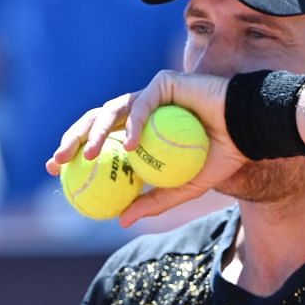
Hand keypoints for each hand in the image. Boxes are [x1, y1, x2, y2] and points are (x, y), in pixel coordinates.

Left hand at [46, 70, 246, 227]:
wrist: (248, 132)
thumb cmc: (218, 157)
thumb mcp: (182, 188)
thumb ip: (152, 201)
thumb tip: (119, 221)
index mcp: (137, 131)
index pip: (97, 139)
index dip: (73, 151)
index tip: (55, 172)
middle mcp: (139, 111)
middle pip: (95, 121)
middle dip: (71, 139)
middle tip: (60, 162)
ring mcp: (150, 94)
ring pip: (112, 110)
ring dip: (96, 133)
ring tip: (88, 156)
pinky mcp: (165, 82)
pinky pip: (143, 104)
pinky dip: (135, 124)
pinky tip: (130, 146)